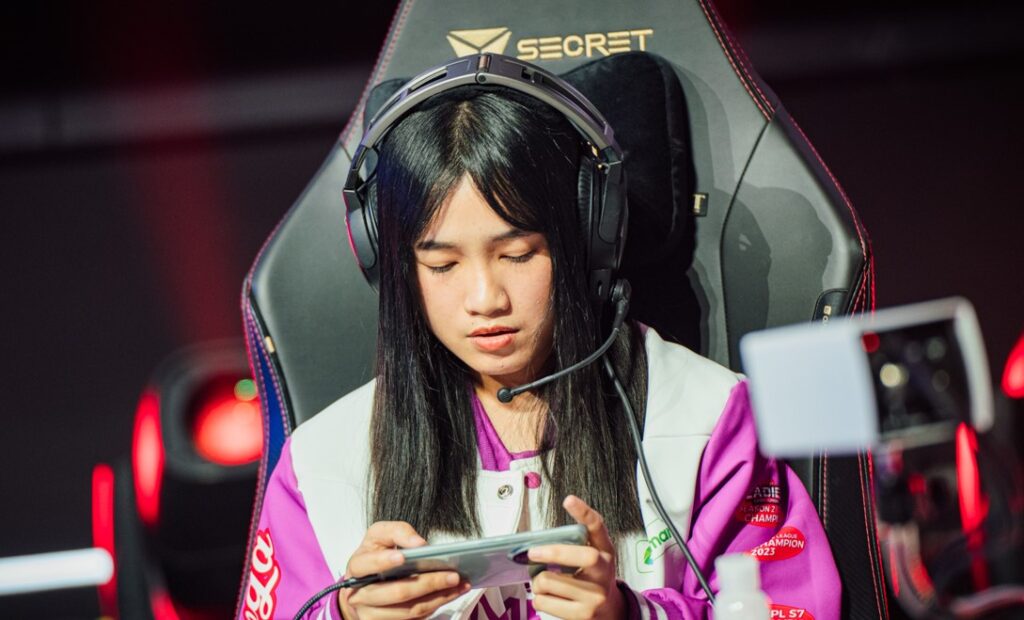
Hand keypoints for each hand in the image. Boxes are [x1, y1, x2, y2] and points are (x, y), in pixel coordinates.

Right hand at [339, 521, 470, 619]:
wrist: (363, 584)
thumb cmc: (375, 554)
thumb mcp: (380, 535)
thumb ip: (398, 532)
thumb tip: (420, 544)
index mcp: (357, 567)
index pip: (367, 564)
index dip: (384, 561)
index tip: (403, 557)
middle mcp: (361, 595)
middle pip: (397, 593)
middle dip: (428, 583)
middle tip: (453, 575)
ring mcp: (372, 614)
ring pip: (409, 611)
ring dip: (438, 598)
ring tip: (459, 585)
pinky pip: (414, 619)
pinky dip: (435, 606)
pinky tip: (450, 594)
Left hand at [527, 496, 624, 619]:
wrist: (611, 611)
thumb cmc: (596, 578)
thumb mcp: (598, 554)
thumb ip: (582, 537)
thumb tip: (560, 515)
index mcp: (605, 552)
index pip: (597, 528)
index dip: (584, 512)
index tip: (568, 500)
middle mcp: (603, 572)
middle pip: (567, 555)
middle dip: (544, 553)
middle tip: (532, 553)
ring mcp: (593, 596)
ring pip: (547, 580)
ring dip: (538, 581)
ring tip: (544, 581)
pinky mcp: (581, 615)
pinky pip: (543, 602)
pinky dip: (539, 598)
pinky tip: (549, 596)